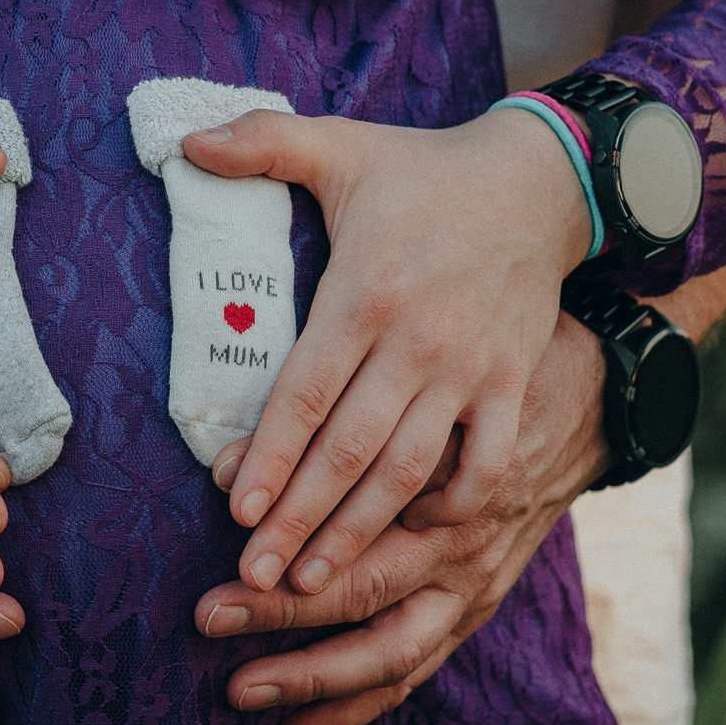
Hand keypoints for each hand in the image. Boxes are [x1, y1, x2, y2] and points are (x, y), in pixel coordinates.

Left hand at [181, 105, 588, 594]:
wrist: (540, 179)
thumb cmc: (422, 170)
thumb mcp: (339, 146)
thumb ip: (260, 143)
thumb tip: (185, 144)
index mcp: (364, 291)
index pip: (305, 391)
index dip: (269, 455)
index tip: (233, 508)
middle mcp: (416, 341)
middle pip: (348, 449)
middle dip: (298, 519)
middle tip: (253, 578)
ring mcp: (470, 370)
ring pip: (408, 471)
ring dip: (359, 531)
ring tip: (311, 581)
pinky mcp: (512, 385)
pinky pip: (484, 464)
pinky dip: (452, 506)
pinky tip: (411, 538)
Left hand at [192, 310, 607, 724]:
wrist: (588, 401)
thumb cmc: (480, 375)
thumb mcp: (414, 377)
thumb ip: (327, 421)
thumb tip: (223, 465)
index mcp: (443, 480)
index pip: (355, 531)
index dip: (290, 547)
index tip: (227, 565)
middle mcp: (461, 543)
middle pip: (366, 592)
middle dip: (283, 616)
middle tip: (208, 620)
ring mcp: (476, 583)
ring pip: (397, 653)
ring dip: (318, 683)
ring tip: (244, 696)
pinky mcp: (480, 606)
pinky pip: (417, 668)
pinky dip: (360, 703)